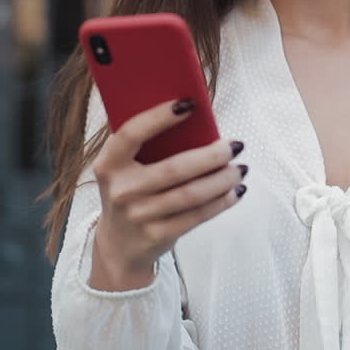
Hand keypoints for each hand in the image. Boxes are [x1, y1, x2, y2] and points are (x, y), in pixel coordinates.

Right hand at [88, 98, 246, 290]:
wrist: (119, 245)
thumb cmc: (130, 192)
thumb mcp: (124, 168)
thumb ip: (147, 146)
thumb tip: (196, 122)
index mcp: (108, 163)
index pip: (132, 133)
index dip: (159, 117)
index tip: (190, 104)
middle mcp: (121, 189)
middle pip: (174, 168)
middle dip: (212, 155)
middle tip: (236, 144)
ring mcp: (139, 215)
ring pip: (191, 194)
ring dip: (223, 179)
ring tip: (241, 168)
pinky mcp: (157, 234)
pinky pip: (197, 216)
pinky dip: (221, 202)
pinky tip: (235, 191)